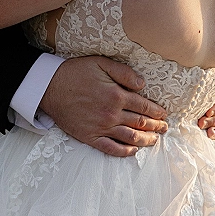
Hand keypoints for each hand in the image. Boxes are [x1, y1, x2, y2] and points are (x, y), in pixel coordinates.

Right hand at [39, 56, 168, 156]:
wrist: (49, 87)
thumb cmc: (75, 72)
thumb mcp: (101, 63)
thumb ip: (124, 73)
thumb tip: (143, 84)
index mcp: (117, 96)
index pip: (144, 106)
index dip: (157, 111)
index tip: (164, 114)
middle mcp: (112, 115)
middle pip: (140, 123)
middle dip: (156, 126)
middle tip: (165, 128)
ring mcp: (102, 128)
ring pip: (130, 138)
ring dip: (146, 140)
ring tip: (155, 140)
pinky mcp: (91, 138)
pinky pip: (111, 149)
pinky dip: (125, 152)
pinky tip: (133, 151)